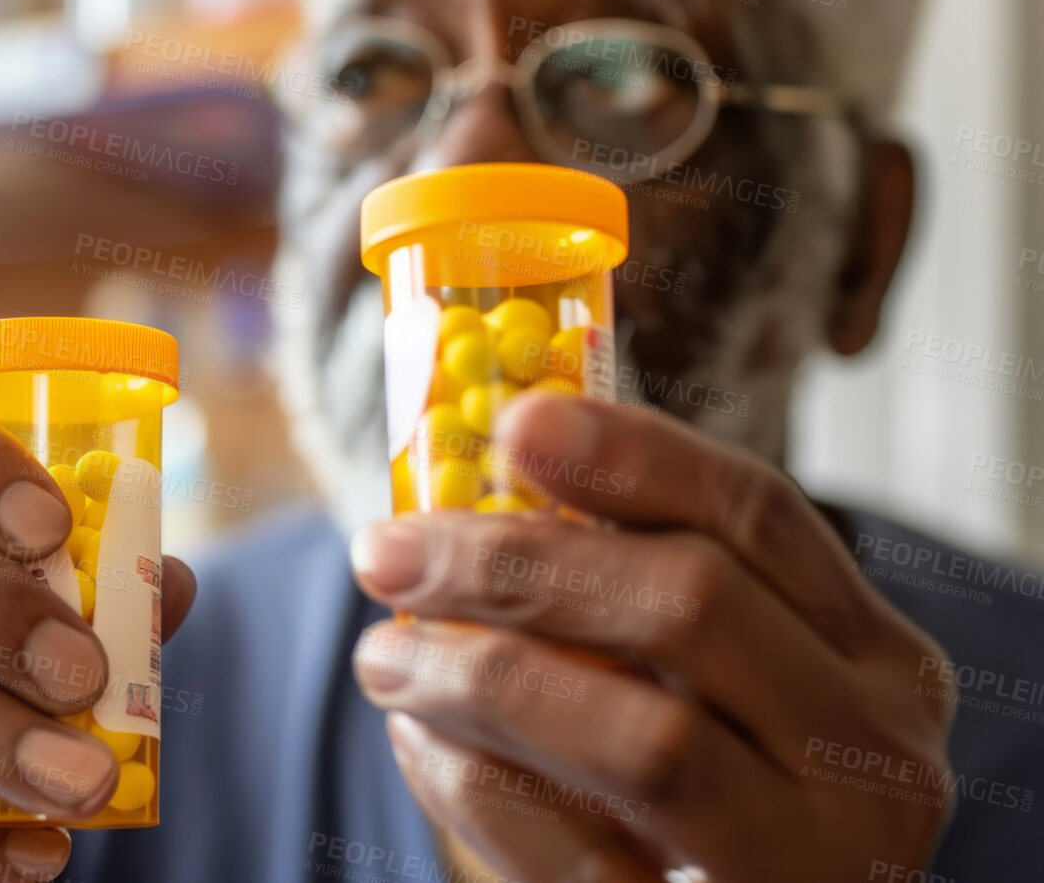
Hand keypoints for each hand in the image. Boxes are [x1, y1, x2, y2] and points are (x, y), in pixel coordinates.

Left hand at [350, 392, 955, 879]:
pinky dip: (477, 783)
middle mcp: (875, 756)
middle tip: (387, 552)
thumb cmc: (705, 802)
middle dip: (517, 562)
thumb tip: (480, 479)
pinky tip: (419, 741)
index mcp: (876, 660)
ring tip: (381, 656)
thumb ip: (634, 594)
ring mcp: (815, 859)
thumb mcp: (709, 687)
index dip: (631, 454)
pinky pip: (578, 852)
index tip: (514, 419)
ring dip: (483, 677)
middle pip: (694, 603)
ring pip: (645, 738)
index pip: (758, 515)